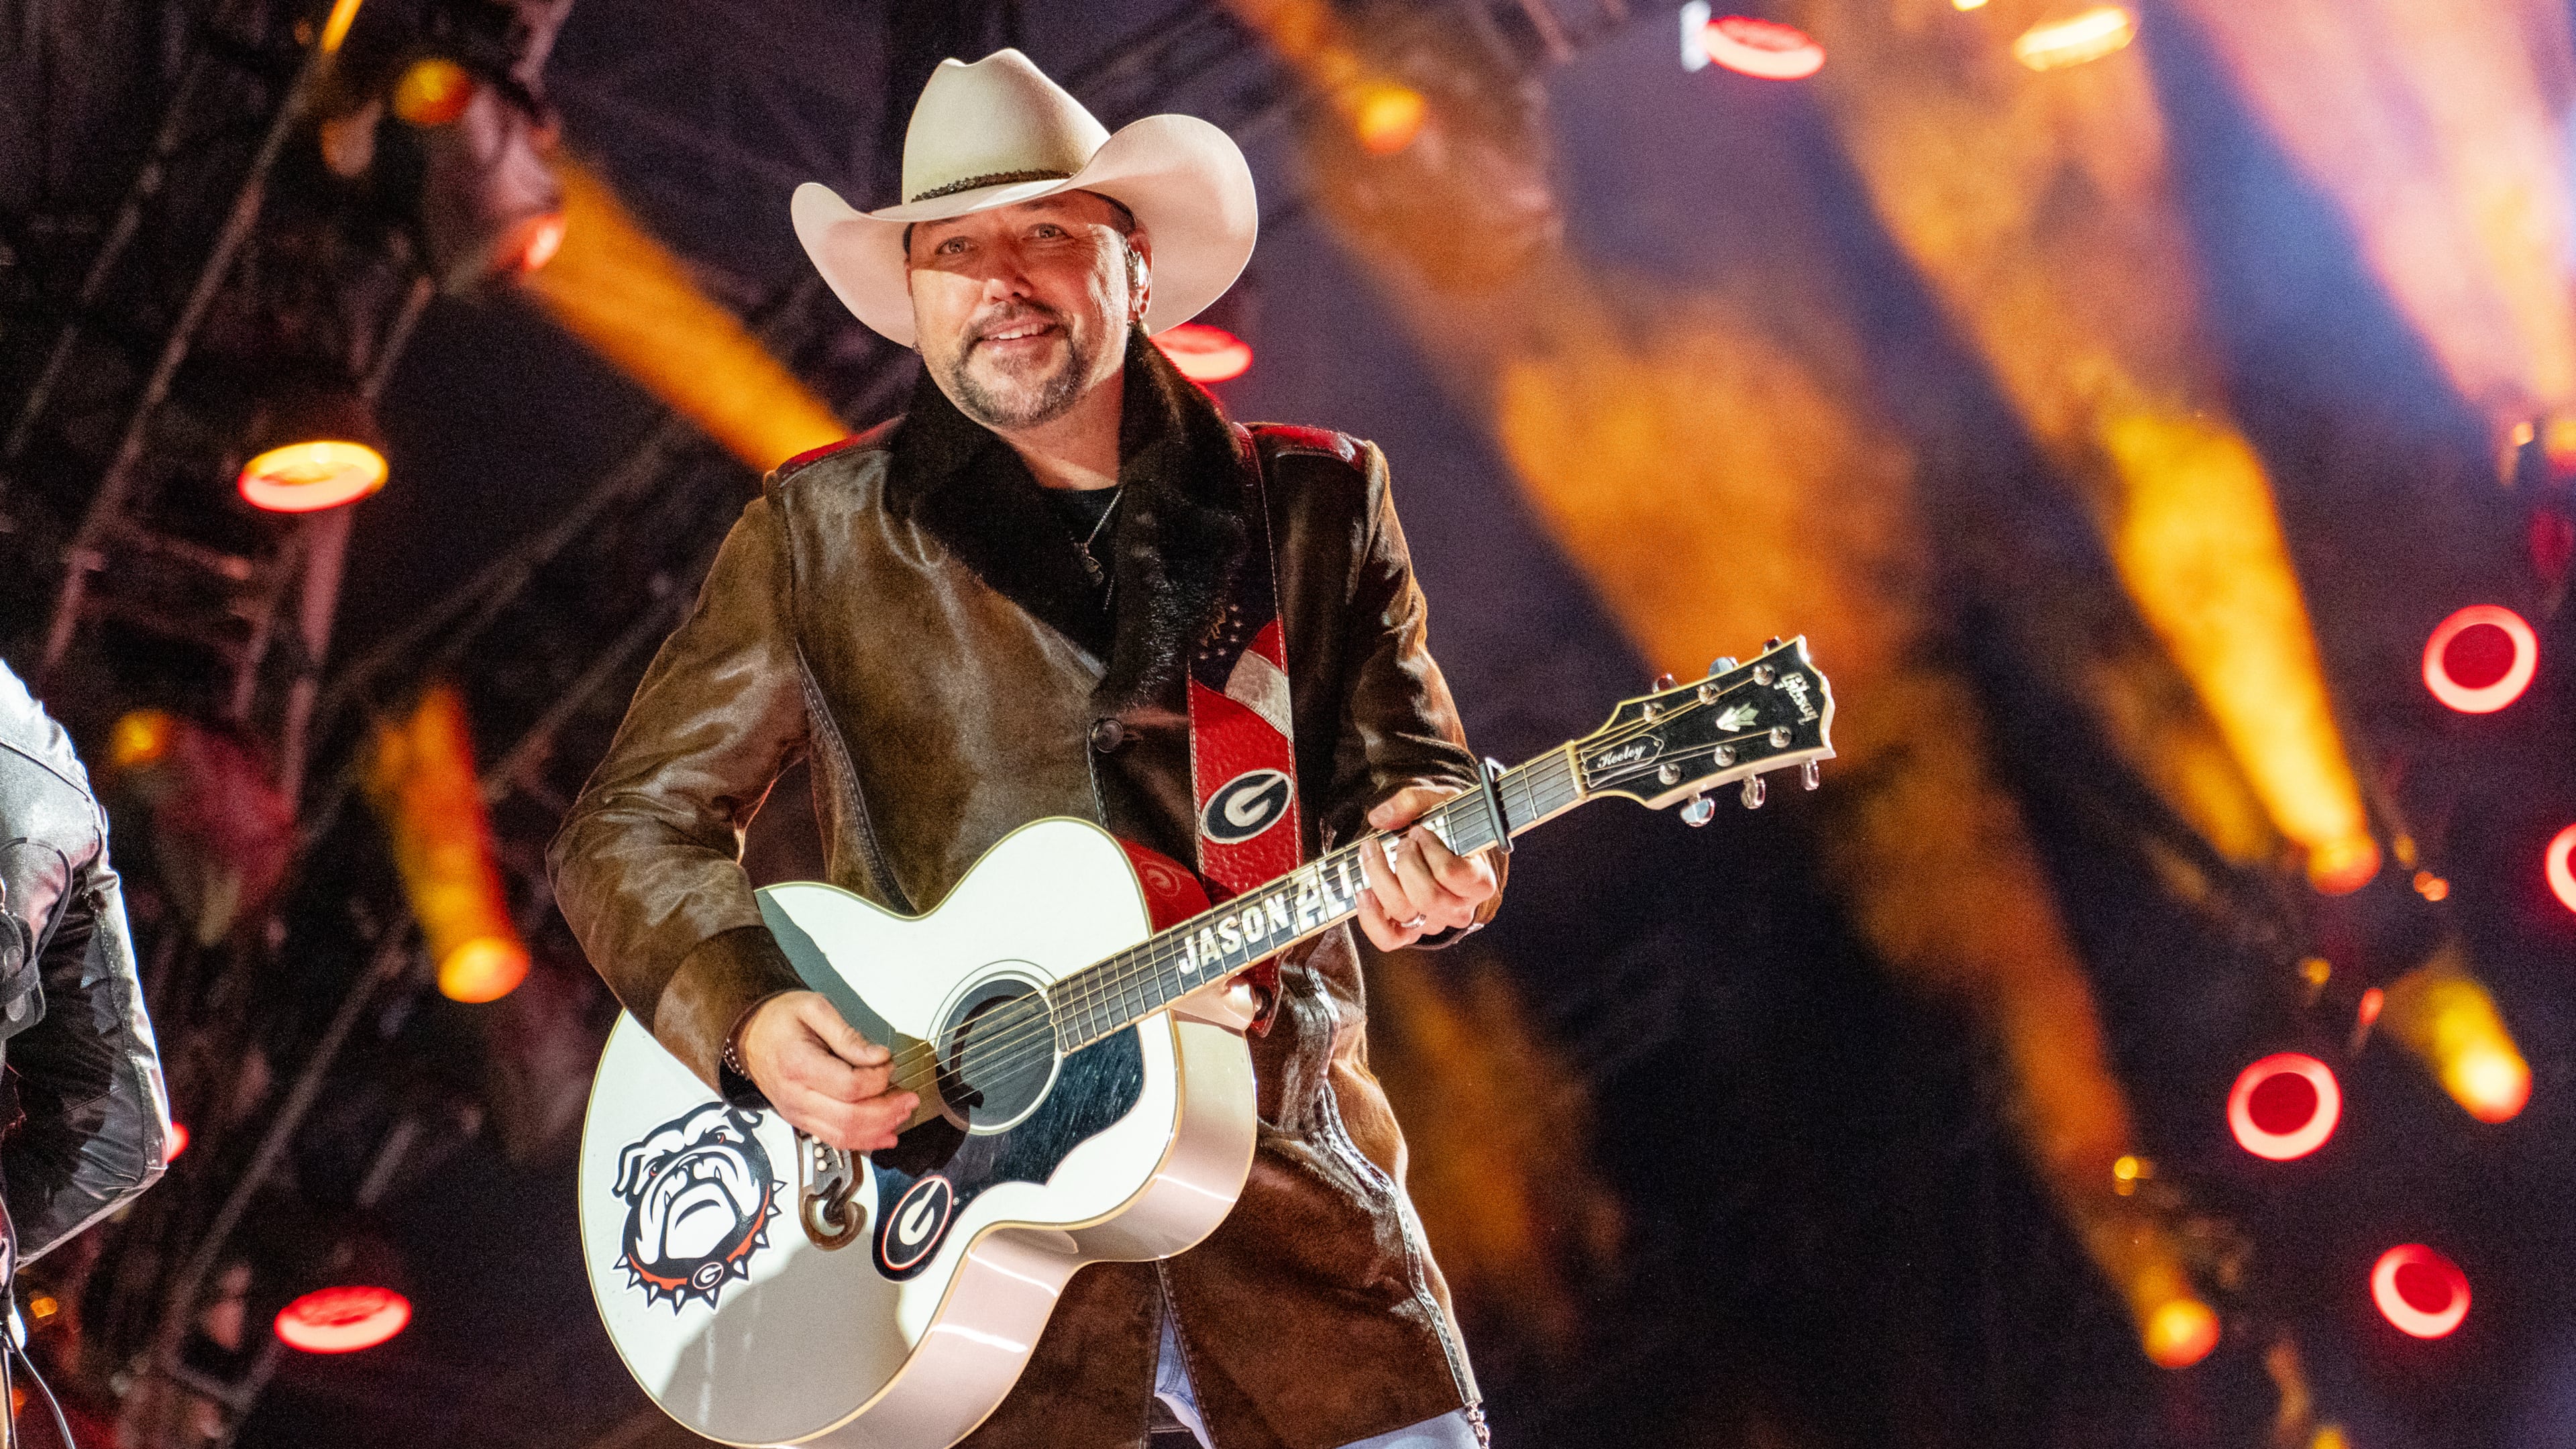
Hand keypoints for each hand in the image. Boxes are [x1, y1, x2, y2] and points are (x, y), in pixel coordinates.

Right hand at [736, 991, 918, 1151]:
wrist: (749, 1035)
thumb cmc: (780, 1020)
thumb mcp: (814, 1009)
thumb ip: (848, 1035)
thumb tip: (878, 1057)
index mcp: (799, 1065)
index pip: (849, 1086)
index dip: (878, 1079)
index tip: (889, 1064)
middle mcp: (796, 1096)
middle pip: (849, 1118)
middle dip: (887, 1111)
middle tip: (909, 1097)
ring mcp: (797, 1113)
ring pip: (843, 1135)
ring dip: (879, 1129)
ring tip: (902, 1114)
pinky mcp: (801, 1120)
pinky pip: (835, 1139)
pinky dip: (863, 1141)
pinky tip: (885, 1134)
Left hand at [1355, 785, 1498, 951]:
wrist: (1444, 846)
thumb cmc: (1447, 826)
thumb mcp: (1440, 802)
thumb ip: (1412, 802)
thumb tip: (1379, 818)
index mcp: (1478, 880)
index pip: (1454, 874)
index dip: (1431, 851)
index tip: (1420, 832)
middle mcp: (1460, 908)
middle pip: (1427, 897)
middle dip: (1405, 863)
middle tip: (1402, 842)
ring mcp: (1434, 922)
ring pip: (1404, 912)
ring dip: (1380, 876)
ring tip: (1374, 851)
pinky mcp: (1409, 931)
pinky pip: (1388, 939)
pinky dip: (1371, 918)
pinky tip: (1363, 892)